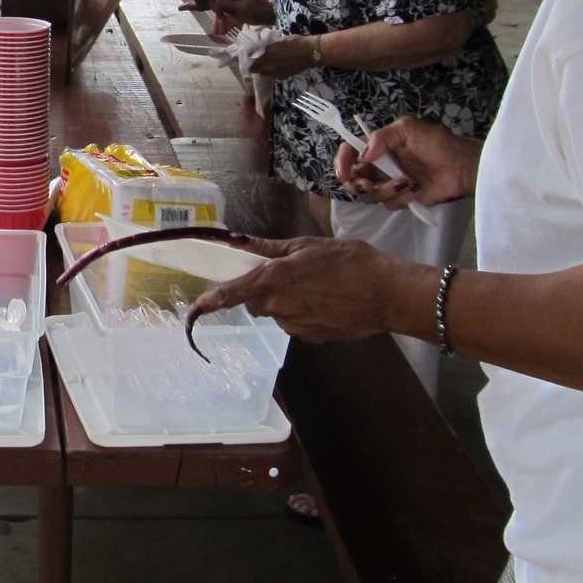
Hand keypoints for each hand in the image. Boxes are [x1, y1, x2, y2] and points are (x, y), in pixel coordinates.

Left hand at [193, 236, 421, 346]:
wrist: (388, 295)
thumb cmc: (351, 262)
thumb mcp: (309, 246)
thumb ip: (272, 249)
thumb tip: (243, 243)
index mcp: (274, 279)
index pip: (233, 293)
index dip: (211, 300)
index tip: (195, 308)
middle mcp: (279, 306)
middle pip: (256, 302)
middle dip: (265, 291)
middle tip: (292, 275)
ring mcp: (295, 326)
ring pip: (278, 314)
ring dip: (287, 302)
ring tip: (318, 287)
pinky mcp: (312, 339)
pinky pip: (298, 325)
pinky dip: (305, 314)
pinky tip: (328, 303)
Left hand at [249, 34, 314, 79]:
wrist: (310, 52)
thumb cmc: (294, 43)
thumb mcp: (279, 41)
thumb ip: (268, 47)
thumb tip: (261, 49)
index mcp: (267, 60)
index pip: (252, 66)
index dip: (250, 63)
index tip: (250, 59)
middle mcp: (271, 70)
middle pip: (259, 72)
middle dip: (258, 67)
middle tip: (259, 60)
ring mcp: (278, 74)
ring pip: (268, 74)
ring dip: (266, 70)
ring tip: (270, 62)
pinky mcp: (286, 76)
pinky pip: (276, 75)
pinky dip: (275, 71)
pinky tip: (279, 65)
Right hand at [334, 116, 481, 208]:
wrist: (462, 167)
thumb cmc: (438, 144)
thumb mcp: (409, 128)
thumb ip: (382, 137)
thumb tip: (363, 155)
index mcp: (378, 146)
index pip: (350, 152)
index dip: (342, 162)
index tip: (343, 173)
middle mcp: (379, 165)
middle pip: (353, 178)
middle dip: (357, 183)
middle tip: (368, 184)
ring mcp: (389, 183)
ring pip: (370, 194)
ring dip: (385, 189)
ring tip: (407, 182)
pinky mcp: (400, 198)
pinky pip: (388, 204)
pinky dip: (400, 198)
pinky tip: (415, 189)